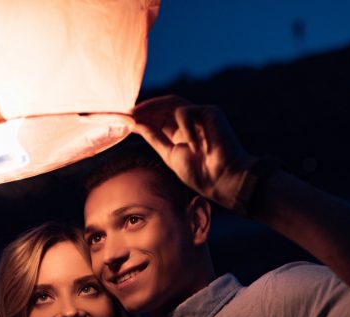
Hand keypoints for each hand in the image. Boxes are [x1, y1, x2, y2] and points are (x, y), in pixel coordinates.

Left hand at [133, 95, 255, 209]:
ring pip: (173, 103)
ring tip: (137, 117)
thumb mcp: (170, 154)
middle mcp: (192, 122)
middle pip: (165, 106)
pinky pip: (186, 112)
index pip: (160, 117)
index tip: (126, 118)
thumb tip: (135, 125)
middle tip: (127, 112)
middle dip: (145, 108)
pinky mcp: (211, 112)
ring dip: (153, 108)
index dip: (143, 116)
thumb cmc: (201, 173)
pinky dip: (183, 126)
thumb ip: (154, 138)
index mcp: (182, 132)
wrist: (223, 180)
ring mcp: (202, 115)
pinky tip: (190, 145)